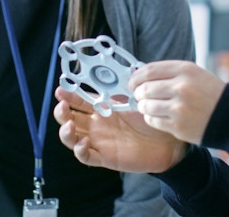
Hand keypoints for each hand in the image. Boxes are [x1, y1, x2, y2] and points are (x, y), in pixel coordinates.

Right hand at [54, 86, 187, 172]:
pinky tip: (83, 143)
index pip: (78, 101)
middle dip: (61, 113)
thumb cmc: (151, 118)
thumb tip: (110, 72)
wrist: (168, 140)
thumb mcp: (134, 100)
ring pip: (72, 139)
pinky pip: (86, 157)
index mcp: (102, 109)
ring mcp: (99, 141)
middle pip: (69, 119)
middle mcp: (97, 125)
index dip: (68, 96)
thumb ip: (120, 89)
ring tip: (69, 125)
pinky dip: (80, 151)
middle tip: (62, 106)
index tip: (61, 89)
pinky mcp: (105, 157)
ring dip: (65, 132)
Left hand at [130, 60, 226, 144]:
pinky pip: (153, 120)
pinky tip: (158, 116)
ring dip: (144, 106)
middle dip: (138, 93)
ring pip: (146, 105)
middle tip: (139, 95)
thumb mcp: (196, 74)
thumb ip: (171, 73)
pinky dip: (151, 118)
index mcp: (186, 70)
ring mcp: (179, 107)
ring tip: (149, 106)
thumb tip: (142, 75)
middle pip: (145, 88)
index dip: (136, 76)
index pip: (150, 70)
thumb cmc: (212, 95)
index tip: (133, 81)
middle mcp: (182, 87)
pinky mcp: (178, 125)